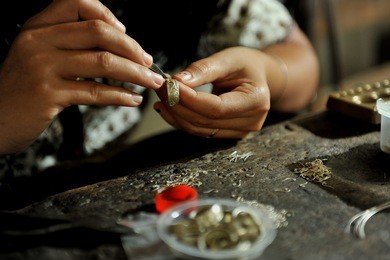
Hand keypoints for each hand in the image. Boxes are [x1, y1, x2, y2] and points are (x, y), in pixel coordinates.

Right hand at [0, 0, 164, 154]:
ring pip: (103, 62)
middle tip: (149, 62)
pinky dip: (121, 96)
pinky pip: (95, 92)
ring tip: (151, 82)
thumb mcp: (38, 55)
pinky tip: (133, 99)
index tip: (125, 34)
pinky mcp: (48, 95)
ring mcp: (43, 67)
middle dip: (132, 48)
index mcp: (38, 27)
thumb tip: (117, 45)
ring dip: (136, 73)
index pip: (77, 2)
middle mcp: (39, 41)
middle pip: (99, 32)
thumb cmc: (22, 88)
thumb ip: (68, 44)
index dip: (107, 15)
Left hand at [154, 47, 271, 138]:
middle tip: (159, 87)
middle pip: (206, 121)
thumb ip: (204, 69)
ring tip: (161, 96)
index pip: (216, 108)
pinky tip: (168, 107)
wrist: (259, 77)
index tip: (168, 85)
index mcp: (256, 101)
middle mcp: (251, 122)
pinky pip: (200, 130)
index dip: (189, 99)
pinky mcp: (228, 134)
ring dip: (176, 114)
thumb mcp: (228, 58)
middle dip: (178, 105)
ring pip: (199, 129)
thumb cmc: (246, 64)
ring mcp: (241, 132)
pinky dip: (181, 120)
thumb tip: (178, 81)